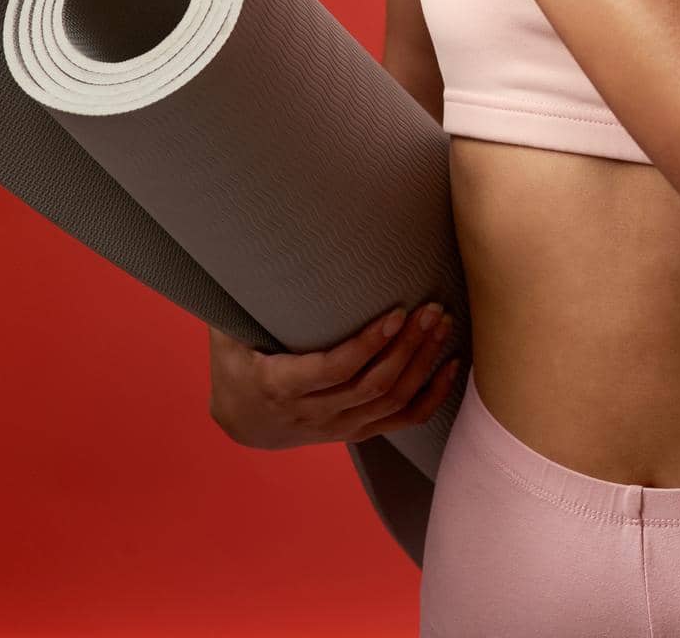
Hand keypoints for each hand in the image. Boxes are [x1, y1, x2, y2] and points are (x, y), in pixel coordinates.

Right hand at [207, 304, 462, 451]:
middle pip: (371, 386)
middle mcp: (311, 414)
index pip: (333, 370)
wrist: (241, 421)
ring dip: (422, 365)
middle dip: (407, 347)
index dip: (368, 344)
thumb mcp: (228, 334)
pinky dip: (430, 398)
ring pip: (389, 403)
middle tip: (431, 308)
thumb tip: (242, 247)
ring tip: (442, 325)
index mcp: (279, 387)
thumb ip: (240, 301)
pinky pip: (400, 423)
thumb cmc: (236, 363)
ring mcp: (337, 428)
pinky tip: (451, 369)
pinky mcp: (355, 431)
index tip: (396, 312)